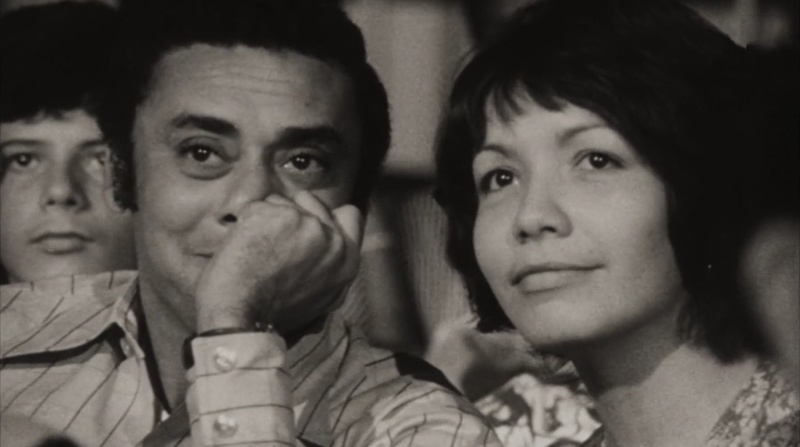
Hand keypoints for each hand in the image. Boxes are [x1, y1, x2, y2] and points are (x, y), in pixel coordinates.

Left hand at [195, 191, 362, 333]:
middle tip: (273, 234)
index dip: (326, 214)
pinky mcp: (276, 215)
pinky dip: (246, 221)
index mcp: (347, 261)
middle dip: (292, 210)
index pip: (350, 215)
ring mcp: (305, 223)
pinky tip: (241, 246)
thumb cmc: (274, 316)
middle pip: (311, 201)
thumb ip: (329, 266)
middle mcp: (332, 239)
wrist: (240, 320)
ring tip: (254, 249)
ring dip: (267, 218)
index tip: (308, 222)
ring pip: (281, 202)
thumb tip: (326, 242)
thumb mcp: (322, 299)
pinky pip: (257, 206)